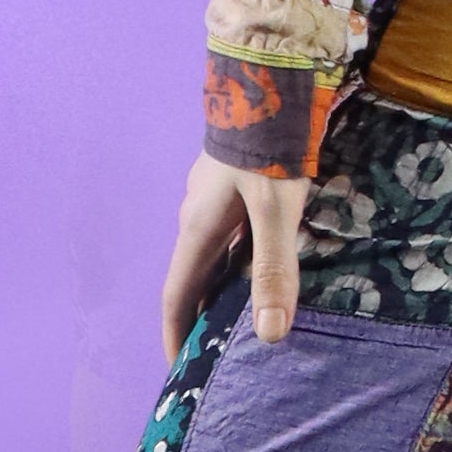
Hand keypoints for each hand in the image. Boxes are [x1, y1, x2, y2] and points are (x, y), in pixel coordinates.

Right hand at [163, 150, 308, 358]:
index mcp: (196, 232)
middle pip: (194, 281)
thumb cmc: (266, 149)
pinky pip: (231, 238)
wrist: (263, 84)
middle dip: (201, 319)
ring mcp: (213, 201)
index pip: (176, 297)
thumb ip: (273, 269)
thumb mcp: (274, 212)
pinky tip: (263, 269)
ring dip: (223, 291)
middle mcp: (196, 220)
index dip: (177, 335)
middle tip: (218, 354)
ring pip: (214, 259)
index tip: (179, 368)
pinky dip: (241, 263)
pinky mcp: (233, 188)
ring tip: (245, 319)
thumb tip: (269, 334)